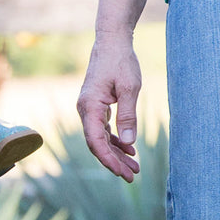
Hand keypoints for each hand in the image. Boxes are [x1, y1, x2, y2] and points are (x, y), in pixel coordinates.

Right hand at [76, 32, 141, 181]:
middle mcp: (85, 110)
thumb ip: (128, 115)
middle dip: (113, 161)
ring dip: (116, 153)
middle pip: (96, 143)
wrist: (111, 43)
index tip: (122, 173)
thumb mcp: (130, 88)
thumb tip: (129, 141)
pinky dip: (115, 140)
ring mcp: (89, 109)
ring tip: (134, 167)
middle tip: (132, 176)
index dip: (108, 159)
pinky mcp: (96, 106)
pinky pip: (103, 129)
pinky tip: (129, 149)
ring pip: (100, 138)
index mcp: (90, 107)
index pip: (95, 141)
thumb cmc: (121, 62)